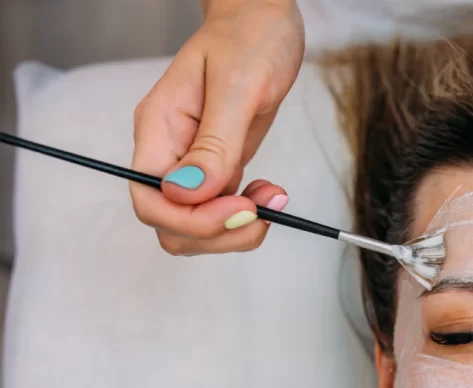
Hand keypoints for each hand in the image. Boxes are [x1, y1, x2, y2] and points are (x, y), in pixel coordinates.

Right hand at [131, 0, 303, 254]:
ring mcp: (193, 162)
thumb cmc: (249, 40)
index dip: (192, 220)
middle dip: (217, 233)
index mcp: (158, 129)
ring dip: (236, 228)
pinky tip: (271, 194)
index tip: (239, 209)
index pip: (150, 200)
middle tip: (261, 212)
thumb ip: (214, 143)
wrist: (263, 21)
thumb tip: (187, 193)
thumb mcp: (237, 88)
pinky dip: (248, 214)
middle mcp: (169, 151)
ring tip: (273, 199)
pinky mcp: (219, 165)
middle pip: (171, 224)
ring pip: (197, 225)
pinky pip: (221, 210)